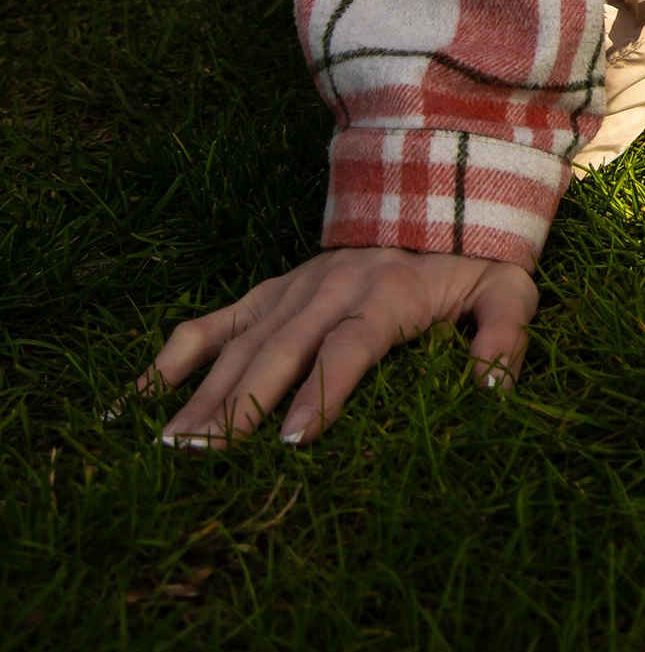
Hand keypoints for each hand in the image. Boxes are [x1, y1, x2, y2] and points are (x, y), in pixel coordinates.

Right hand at [144, 247, 537, 446]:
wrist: (434, 192)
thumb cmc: (473, 260)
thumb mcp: (509, 290)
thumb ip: (506, 336)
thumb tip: (496, 391)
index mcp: (389, 295)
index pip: (351, 345)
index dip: (324, 391)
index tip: (295, 441)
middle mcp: (328, 291)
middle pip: (279, 352)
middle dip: (240, 407)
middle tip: (203, 459)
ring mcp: (287, 292)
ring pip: (236, 347)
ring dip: (199, 396)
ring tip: (167, 447)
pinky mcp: (264, 295)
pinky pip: (206, 327)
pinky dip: (165, 363)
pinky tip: (129, 409)